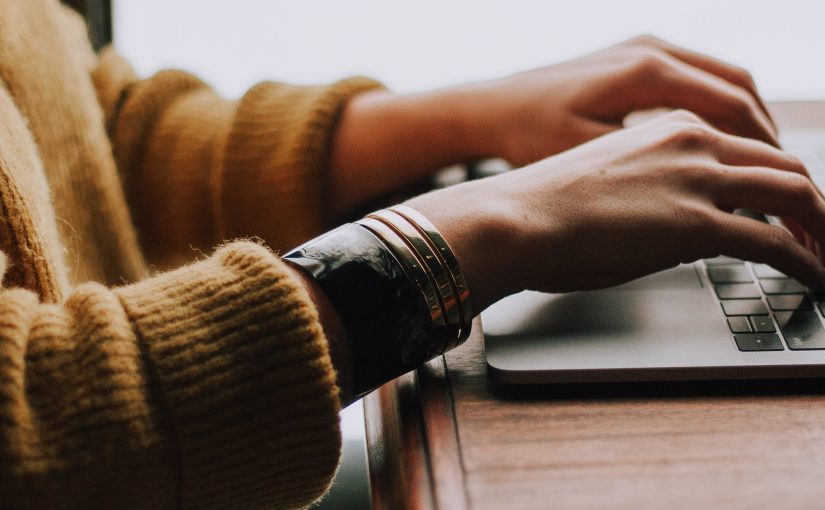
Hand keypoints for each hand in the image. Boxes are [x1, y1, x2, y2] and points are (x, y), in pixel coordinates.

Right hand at [407, 111, 824, 311]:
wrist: (513, 217)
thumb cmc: (543, 206)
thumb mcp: (609, 181)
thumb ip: (656, 190)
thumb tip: (679, 226)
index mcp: (670, 127)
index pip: (749, 149)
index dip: (779, 182)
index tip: (788, 210)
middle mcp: (693, 142)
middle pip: (785, 165)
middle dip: (815, 204)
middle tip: (823, 235)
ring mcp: (697, 179)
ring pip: (794, 194)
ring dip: (821, 230)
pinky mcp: (695, 222)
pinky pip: (775, 242)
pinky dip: (806, 263)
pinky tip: (815, 279)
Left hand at [462, 35, 777, 165]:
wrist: (491, 108)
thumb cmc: (528, 133)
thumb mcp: (590, 157)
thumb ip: (652, 166)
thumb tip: (708, 186)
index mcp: (646, 72)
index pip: (731, 105)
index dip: (762, 146)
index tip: (779, 179)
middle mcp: (651, 49)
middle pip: (737, 85)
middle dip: (764, 131)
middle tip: (779, 174)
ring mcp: (643, 48)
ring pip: (720, 78)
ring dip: (744, 117)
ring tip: (758, 161)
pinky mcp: (632, 58)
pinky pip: (695, 77)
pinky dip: (717, 107)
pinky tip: (717, 140)